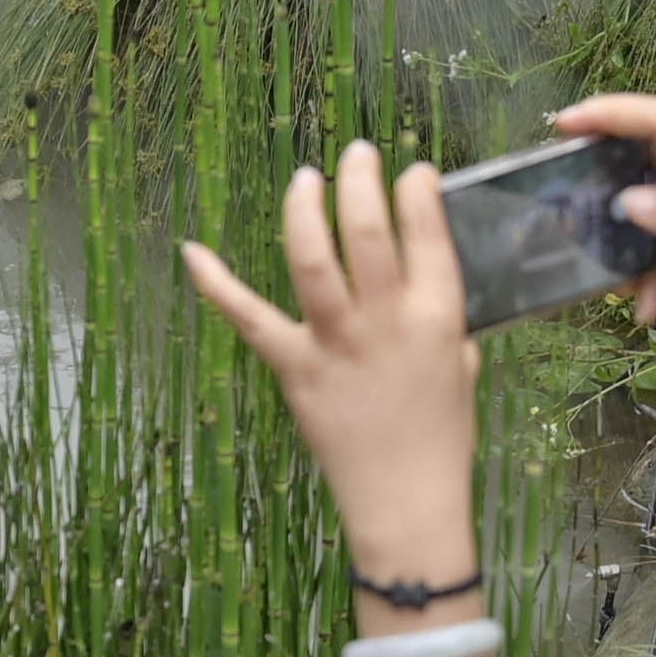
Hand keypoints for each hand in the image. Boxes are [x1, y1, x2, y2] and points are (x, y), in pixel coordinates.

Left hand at [180, 141, 479, 577]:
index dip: (417, 191)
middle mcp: (386, 322)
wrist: (406, 503)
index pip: (428, 233)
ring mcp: (336, 343)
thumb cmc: (441, 437)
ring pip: (312, 259)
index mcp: (438, 317)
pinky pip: (249, 318)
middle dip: (361, 180)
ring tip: (305, 177)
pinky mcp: (294, 368)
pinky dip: (216, 284)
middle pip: (368, 231)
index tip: (411, 171)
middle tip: (356, 153)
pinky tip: (192, 251)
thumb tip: (426, 278)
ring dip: (304, 208)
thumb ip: (444, 318)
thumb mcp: (462, 367)